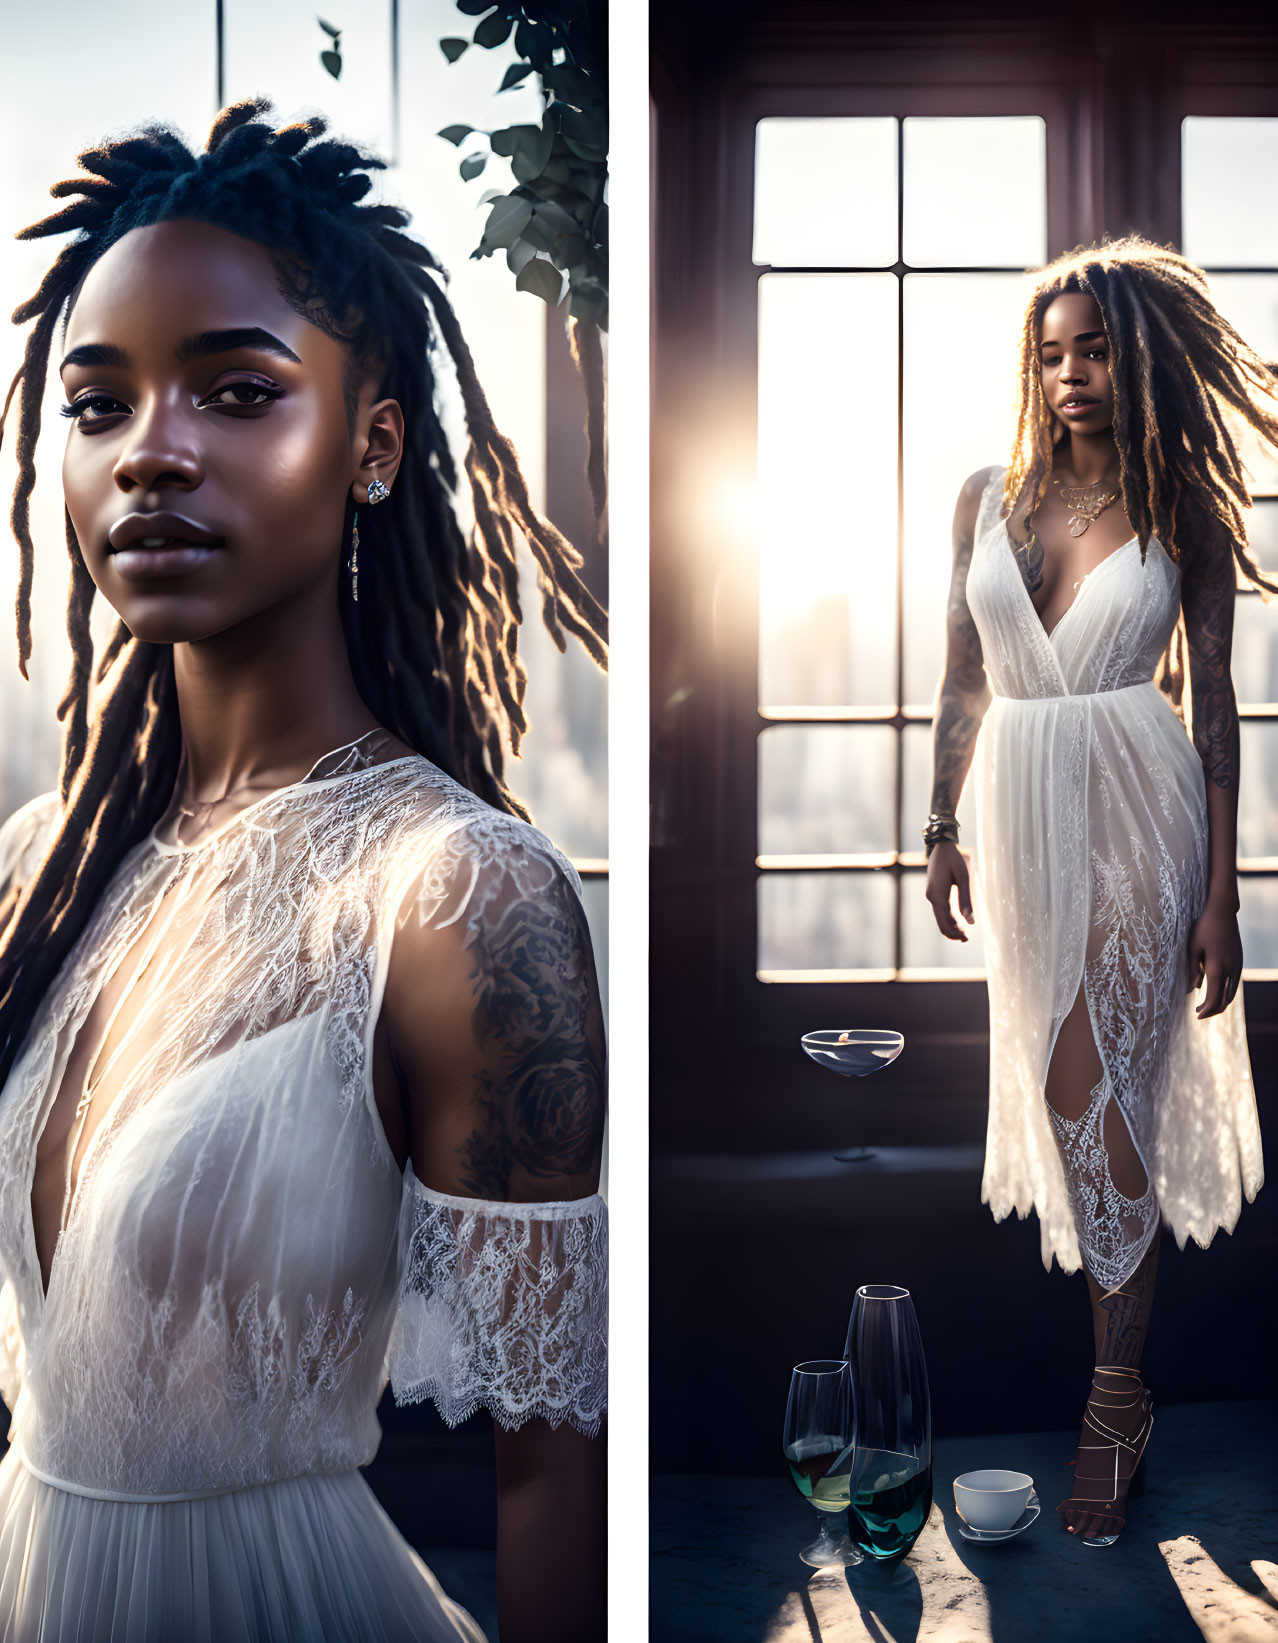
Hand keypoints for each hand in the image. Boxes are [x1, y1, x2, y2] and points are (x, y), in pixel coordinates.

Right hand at [925, 841, 974, 941]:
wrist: (940, 847)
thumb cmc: (954, 860)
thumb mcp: (964, 879)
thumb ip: (966, 900)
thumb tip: (971, 922)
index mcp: (938, 895)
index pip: (946, 921)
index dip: (956, 932)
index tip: (967, 938)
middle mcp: (931, 897)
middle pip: (941, 922)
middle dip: (953, 933)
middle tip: (966, 939)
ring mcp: (930, 895)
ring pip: (938, 918)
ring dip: (950, 927)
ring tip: (962, 933)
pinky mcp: (932, 893)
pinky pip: (938, 911)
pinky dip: (946, 919)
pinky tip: (955, 921)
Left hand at [1186, 899, 1242, 1018]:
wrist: (1223, 912)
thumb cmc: (1204, 927)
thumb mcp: (1192, 948)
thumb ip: (1191, 970)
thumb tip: (1189, 989)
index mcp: (1217, 967)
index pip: (1213, 998)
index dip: (1206, 1010)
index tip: (1197, 1015)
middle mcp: (1230, 969)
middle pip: (1224, 1000)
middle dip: (1212, 1010)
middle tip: (1199, 1013)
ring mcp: (1237, 966)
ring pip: (1231, 993)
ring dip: (1220, 1002)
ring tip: (1206, 1006)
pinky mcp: (1239, 962)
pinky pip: (1233, 984)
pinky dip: (1225, 992)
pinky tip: (1214, 991)